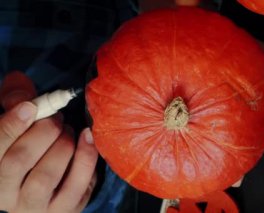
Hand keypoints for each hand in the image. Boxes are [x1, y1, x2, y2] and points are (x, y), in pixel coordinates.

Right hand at [0, 71, 97, 212]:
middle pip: (19, 160)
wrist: (41, 193)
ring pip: (47, 175)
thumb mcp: (11, 127)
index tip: (29, 107)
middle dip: (43, 131)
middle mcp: (6, 196)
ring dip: (63, 143)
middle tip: (57, 119)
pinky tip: (88, 137)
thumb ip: (12, 102)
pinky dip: (86, 157)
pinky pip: (78, 186)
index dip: (10, 126)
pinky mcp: (64, 211)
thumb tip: (20, 81)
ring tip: (69, 130)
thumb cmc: (23, 150)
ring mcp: (35, 208)